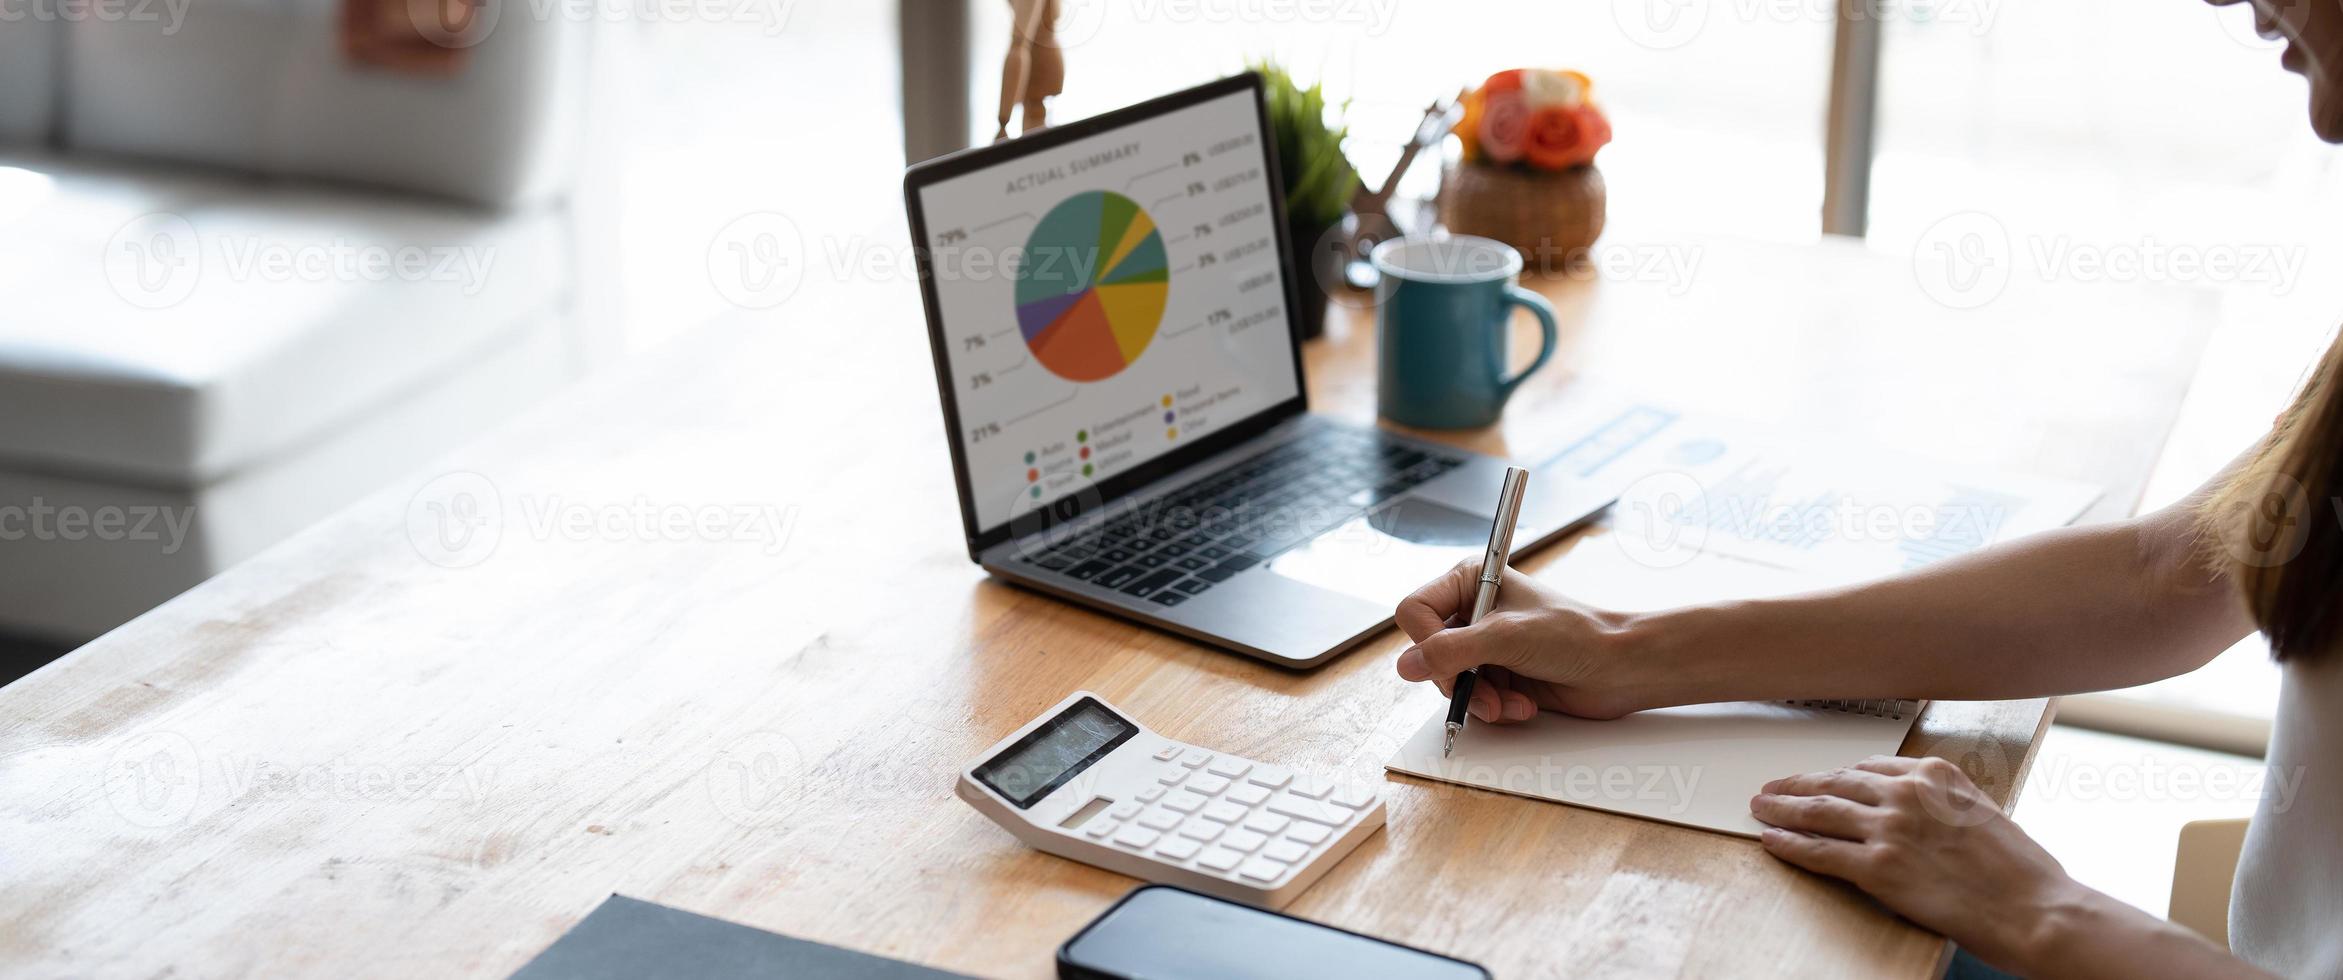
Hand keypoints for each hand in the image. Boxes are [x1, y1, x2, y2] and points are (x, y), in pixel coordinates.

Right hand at [1391, 557, 1651, 721]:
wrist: (1620, 668)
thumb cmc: (1576, 635)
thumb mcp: (1506, 637)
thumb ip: (1451, 651)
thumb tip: (1406, 666)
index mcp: (1470, 581)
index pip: (1415, 610)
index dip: (1426, 642)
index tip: (1448, 663)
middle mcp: (1473, 612)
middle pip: (1429, 653)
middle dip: (1460, 680)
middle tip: (1487, 691)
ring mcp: (1485, 647)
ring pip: (1449, 683)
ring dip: (1480, 699)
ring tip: (1511, 701)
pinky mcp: (1498, 676)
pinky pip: (1472, 700)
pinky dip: (1495, 709)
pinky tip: (1522, 705)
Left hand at [1752, 755, 2082, 971]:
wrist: (2035, 910)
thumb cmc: (2020, 872)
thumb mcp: (1982, 812)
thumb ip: (1939, 803)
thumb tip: (1909, 809)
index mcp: (1936, 774)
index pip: (1867, 768)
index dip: (1834, 775)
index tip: (1817, 779)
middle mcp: (1907, 794)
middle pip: (1835, 783)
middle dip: (1797, 785)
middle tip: (1771, 788)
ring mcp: (1890, 829)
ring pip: (1819, 812)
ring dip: (1782, 810)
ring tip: (1760, 808)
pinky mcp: (1878, 868)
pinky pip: (1819, 852)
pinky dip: (1788, 845)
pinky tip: (1770, 841)